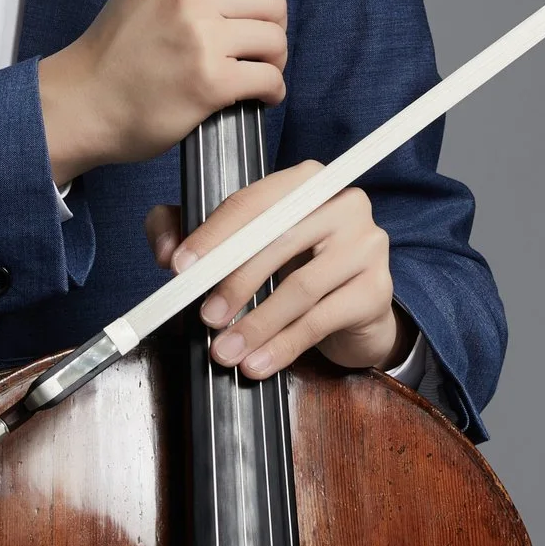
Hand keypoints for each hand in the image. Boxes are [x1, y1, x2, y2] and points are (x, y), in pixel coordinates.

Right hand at [38, 0, 287, 184]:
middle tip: (254, 46)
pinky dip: (271, 91)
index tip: (259, 2)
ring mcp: (202, 38)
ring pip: (276, 39)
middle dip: (272, 26)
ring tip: (252, 70)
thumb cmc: (115, 51)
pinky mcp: (211, 82)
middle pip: (274, 0)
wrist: (83, 102)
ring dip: (273, 60)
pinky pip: (270, 79)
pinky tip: (255, 95)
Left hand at [147, 161, 406, 378]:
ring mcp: (367, 244)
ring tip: (225, 351)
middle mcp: (344, 203)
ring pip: (301, 287)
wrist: (353, 308)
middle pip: (279, 240)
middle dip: (235, 282)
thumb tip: (167, 251)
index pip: (254, 201)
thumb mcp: (240, 245)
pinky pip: (321, 320)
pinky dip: (284, 347)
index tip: (182, 268)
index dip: (213, 235)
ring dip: (256, 324)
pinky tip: (258, 364)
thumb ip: (190, 232)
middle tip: (205, 317)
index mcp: (306, 181)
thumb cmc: (293, 267)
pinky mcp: (377, 289)